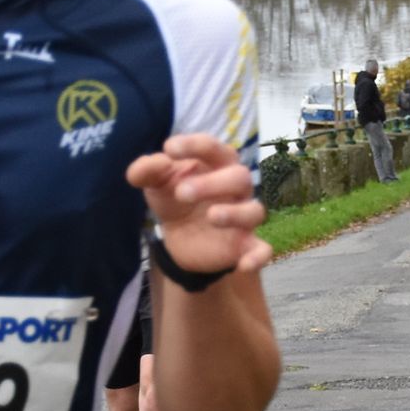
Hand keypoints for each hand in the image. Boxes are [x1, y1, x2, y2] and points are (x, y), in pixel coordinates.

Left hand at [125, 132, 272, 277]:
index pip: (213, 148)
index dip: (194, 145)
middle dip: (213, 183)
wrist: (178, 237)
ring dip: (235, 213)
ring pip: (254, 211)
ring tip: (211, 217)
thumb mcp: (156, 183)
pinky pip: (262, 249)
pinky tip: (243, 265)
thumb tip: (149, 165)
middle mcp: (236, 188)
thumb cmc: (174, 198)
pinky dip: (257, 256)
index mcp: (216, 164)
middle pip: (239, 177)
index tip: (169, 149)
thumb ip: (148, 170)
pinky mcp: (244, 244)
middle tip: (181, 193)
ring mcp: (242, 216)